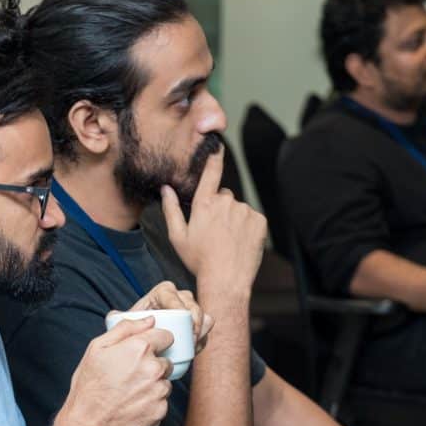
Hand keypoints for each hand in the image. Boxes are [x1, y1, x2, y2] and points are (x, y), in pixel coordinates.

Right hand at [50, 317, 173, 425]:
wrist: (88, 421)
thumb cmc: (90, 384)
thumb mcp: (97, 347)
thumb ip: (125, 328)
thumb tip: (149, 319)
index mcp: (140, 348)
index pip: (167, 336)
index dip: (156, 341)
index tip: (146, 350)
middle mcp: (154, 368)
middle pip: (167, 361)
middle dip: (153, 365)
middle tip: (132, 374)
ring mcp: (159, 391)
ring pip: (165, 382)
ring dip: (153, 385)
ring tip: (131, 390)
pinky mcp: (160, 410)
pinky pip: (161, 401)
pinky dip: (151, 402)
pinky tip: (133, 403)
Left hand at [123, 280, 213, 351]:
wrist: (141, 345)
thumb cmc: (132, 332)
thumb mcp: (121, 324)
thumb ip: (117, 319)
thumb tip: (115, 315)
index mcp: (161, 293)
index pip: (171, 294)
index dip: (178, 306)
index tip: (180, 320)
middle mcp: (177, 299)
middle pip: (191, 304)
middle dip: (194, 321)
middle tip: (191, 338)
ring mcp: (189, 312)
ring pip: (202, 316)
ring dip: (200, 331)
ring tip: (193, 345)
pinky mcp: (196, 326)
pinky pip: (205, 330)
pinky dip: (202, 339)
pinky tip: (195, 348)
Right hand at [161, 149, 266, 295]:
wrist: (226, 281)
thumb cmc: (199, 261)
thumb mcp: (178, 237)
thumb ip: (171, 209)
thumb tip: (166, 189)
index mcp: (204, 204)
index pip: (211, 172)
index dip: (214, 156)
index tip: (217, 144)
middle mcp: (226, 202)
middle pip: (224, 196)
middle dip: (220, 208)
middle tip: (215, 232)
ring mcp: (244, 211)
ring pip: (238, 209)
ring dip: (234, 219)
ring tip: (228, 241)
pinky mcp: (259, 221)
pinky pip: (252, 218)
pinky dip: (247, 227)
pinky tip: (240, 243)